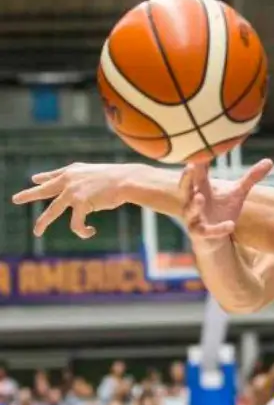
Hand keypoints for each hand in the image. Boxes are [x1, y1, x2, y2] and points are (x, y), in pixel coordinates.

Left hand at [11, 163, 128, 238]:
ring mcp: (72, 193)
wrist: (128, 180)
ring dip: (42, 223)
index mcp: (73, 172)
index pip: (54, 175)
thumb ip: (86, 178)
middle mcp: (68, 181)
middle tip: (15, 199)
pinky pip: (76, 223)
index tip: (35, 179)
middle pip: (43, 190)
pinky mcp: (80, 205)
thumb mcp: (97, 173)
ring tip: (37, 232)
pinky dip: (82, 231)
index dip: (43, 177)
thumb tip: (82, 189)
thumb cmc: (118, 177)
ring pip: (52, 211)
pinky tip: (89, 232)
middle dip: (28, 195)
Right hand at [180, 159, 273, 249]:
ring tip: (200, 197)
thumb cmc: (224, 210)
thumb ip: (251, 177)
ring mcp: (194, 218)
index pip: (198, 172)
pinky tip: (231, 225)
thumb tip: (270, 161)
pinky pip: (206, 232)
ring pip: (190, 210)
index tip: (201, 147)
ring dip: (194, 204)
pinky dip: (218, 229)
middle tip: (189, 166)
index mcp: (202, 188)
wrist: (217, 238)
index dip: (198, 161)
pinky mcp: (200, 234)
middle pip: (185, 188)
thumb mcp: (238, 193)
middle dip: (186, 178)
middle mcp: (193, 201)